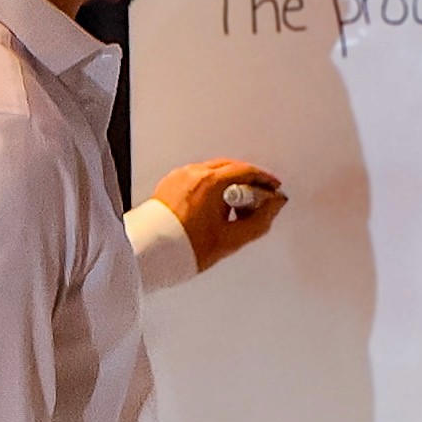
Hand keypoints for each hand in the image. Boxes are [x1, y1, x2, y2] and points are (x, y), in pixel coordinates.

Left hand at [156, 159, 286, 271]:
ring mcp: (179, 178)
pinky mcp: (169, 185)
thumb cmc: (181, 248)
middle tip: (257, 201)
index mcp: (210, 182)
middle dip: (247, 181)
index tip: (273, 188)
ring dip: (228, 185)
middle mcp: (193, 174)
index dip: (264, 179)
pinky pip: (197, 179)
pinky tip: (213, 209)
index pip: (246, 171)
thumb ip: (259, 221)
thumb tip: (274, 207)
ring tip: (233, 211)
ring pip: (213, 172)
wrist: (147, 253)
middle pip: (229, 168)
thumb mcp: (231, 240)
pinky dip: (210, 188)